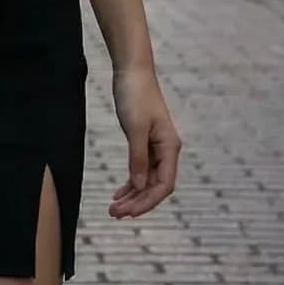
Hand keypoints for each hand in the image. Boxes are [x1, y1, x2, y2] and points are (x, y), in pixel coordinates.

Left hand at [109, 66, 180, 219]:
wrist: (132, 71)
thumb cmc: (135, 95)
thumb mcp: (135, 127)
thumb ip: (137, 158)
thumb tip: (139, 185)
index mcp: (169, 147)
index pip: (164, 185)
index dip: (148, 202)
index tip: (129, 213)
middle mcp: (166, 150)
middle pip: (155, 186)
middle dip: (137, 202)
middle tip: (114, 213)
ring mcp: (156, 147)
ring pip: (147, 180)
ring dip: (132, 195)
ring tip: (114, 208)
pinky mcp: (144, 142)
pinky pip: (140, 169)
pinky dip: (131, 182)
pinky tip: (119, 193)